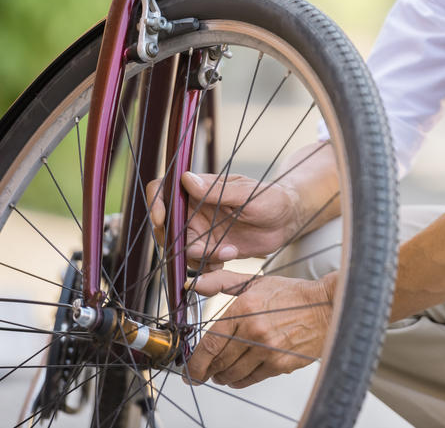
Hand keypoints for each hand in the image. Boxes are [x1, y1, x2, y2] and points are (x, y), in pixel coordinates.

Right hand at [146, 172, 302, 272]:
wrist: (288, 220)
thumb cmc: (271, 198)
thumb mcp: (247, 193)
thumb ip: (217, 190)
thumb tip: (186, 179)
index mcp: (199, 189)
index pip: (164, 189)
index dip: (156, 203)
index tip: (161, 219)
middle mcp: (195, 210)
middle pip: (166, 226)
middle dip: (178, 242)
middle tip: (203, 249)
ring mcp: (202, 231)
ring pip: (182, 249)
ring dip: (200, 256)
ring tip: (230, 251)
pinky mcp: (211, 249)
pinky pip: (197, 263)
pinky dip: (208, 266)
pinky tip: (230, 257)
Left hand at [186, 270, 334, 387]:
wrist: (326, 307)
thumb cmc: (293, 295)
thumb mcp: (255, 282)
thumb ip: (222, 282)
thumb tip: (193, 283)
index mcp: (244, 309)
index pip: (211, 343)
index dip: (195, 362)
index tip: (190, 370)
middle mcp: (254, 331)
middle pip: (219, 362)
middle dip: (207, 371)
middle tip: (203, 372)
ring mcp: (268, 349)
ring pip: (232, 374)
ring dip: (222, 377)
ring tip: (220, 373)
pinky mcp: (280, 364)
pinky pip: (250, 379)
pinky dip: (239, 381)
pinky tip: (237, 376)